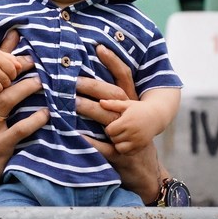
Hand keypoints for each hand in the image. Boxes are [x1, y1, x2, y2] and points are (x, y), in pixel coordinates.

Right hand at [0, 33, 46, 205]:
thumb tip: (2, 98)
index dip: (0, 55)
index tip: (14, 35)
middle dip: (15, 69)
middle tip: (34, 59)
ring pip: (6, 102)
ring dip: (25, 89)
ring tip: (42, 82)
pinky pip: (18, 131)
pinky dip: (34, 121)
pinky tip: (46, 115)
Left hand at [75, 45, 163, 201]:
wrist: (146, 171)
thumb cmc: (131, 139)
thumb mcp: (126, 117)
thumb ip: (111, 100)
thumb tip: (90, 78)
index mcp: (133, 103)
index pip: (124, 77)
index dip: (113, 61)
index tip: (98, 47)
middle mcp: (131, 117)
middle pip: (112, 96)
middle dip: (92, 87)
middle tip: (72, 81)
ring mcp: (127, 135)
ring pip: (107, 119)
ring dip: (89, 110)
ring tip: (71, 103)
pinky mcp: (121, 154)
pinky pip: (102, 147)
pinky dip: (88, 141)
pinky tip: (74, 134)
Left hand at [102, 100, 159, 153]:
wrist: (156, 116)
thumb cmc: (138, 109)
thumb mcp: (127, 104)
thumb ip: (113, 104)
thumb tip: (100, 102)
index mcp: (127, 121)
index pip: (110, 131)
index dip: (110, 128)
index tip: (114, 124)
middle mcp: (133, 132)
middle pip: (114, 139)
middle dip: (114, 135)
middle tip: (119, 130)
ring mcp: (138, 141)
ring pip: (120, 148)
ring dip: (118, 143)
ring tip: (122, 136)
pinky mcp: (141, 147)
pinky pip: (128, 153)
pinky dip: (125, 149)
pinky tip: (127, 141)